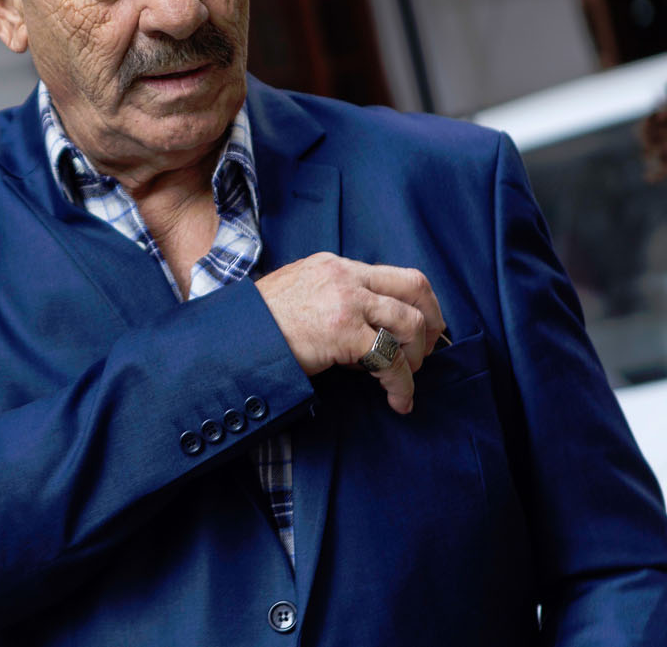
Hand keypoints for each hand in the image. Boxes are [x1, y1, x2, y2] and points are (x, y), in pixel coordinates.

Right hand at [254, 252, 445, 414]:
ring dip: (416, 356)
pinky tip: (399, 400)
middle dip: (432, 321)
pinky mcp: (344, 332)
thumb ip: (334, 297)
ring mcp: (346, 302)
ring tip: (405, 378)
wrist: (234, 335)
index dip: (420, 303)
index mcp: (335, 265)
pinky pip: (390, 359)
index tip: (422, 328)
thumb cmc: (260, 322)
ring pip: (408, 323)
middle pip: (415, 287)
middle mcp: (345, 276)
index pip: (396, 275)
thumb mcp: (299, 291)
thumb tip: (367, 327)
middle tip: (428, 350)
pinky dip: (402, 384)